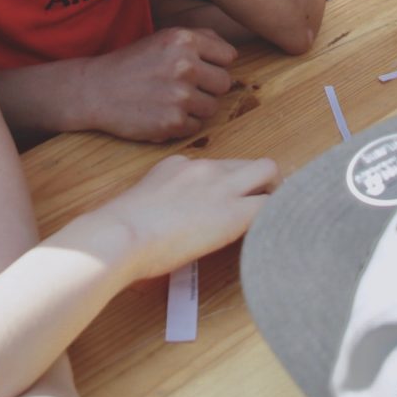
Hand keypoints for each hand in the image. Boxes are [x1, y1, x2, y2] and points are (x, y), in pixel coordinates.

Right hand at [72, 153, 279, 278]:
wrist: (122, 233)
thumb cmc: (121, 229)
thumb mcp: (142, 203)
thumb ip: (162, 204)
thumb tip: (171, 222)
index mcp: (179, 165)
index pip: (216, 166)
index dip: (225, 185)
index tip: (222, 204)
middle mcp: (204, 168)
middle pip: (247, 163)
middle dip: (256, 181)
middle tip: (256, 205)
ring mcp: (221, 185)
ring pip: (267, 170)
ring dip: (272, 189)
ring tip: (270, 214)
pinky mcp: (235, 211)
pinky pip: (270, 204)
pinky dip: (275, 214)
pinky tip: (271, 229)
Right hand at [75, 28, 237, 139]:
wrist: (95, 90)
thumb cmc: (132, 63)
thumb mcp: (163, 38)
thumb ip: (199, 39)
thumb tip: (230, 52)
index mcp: (184, 40)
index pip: (228, 56)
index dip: (214, 64)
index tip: (199, 69)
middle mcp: (185, 65)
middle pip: (224, 83)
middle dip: (208, 88)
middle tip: (184, 87)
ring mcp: (180, 96)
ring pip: (212, 107)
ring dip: (196, 108)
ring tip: (171, 100)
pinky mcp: (173, 123)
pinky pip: (196, 127)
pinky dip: (182, 124)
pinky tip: (162, 114)